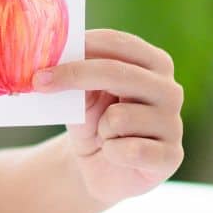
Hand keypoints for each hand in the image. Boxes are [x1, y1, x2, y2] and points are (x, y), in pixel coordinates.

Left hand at [32, 29, 183, 204]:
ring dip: (100, 129)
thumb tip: (55, 64)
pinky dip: (112, 153)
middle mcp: (170, 89)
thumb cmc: (94, 122)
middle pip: (117, 73)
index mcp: (154, 63)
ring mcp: (173, 124)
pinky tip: (116, 155)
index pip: (117, 44)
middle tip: (39, 82)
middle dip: (74, 76)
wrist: (101, 168)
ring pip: (119, 117)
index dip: (81, 46)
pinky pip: (130, 150)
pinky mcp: (171, 157)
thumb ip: (77, 76)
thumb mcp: (82, 95)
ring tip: (106, 136)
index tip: (46, 53)